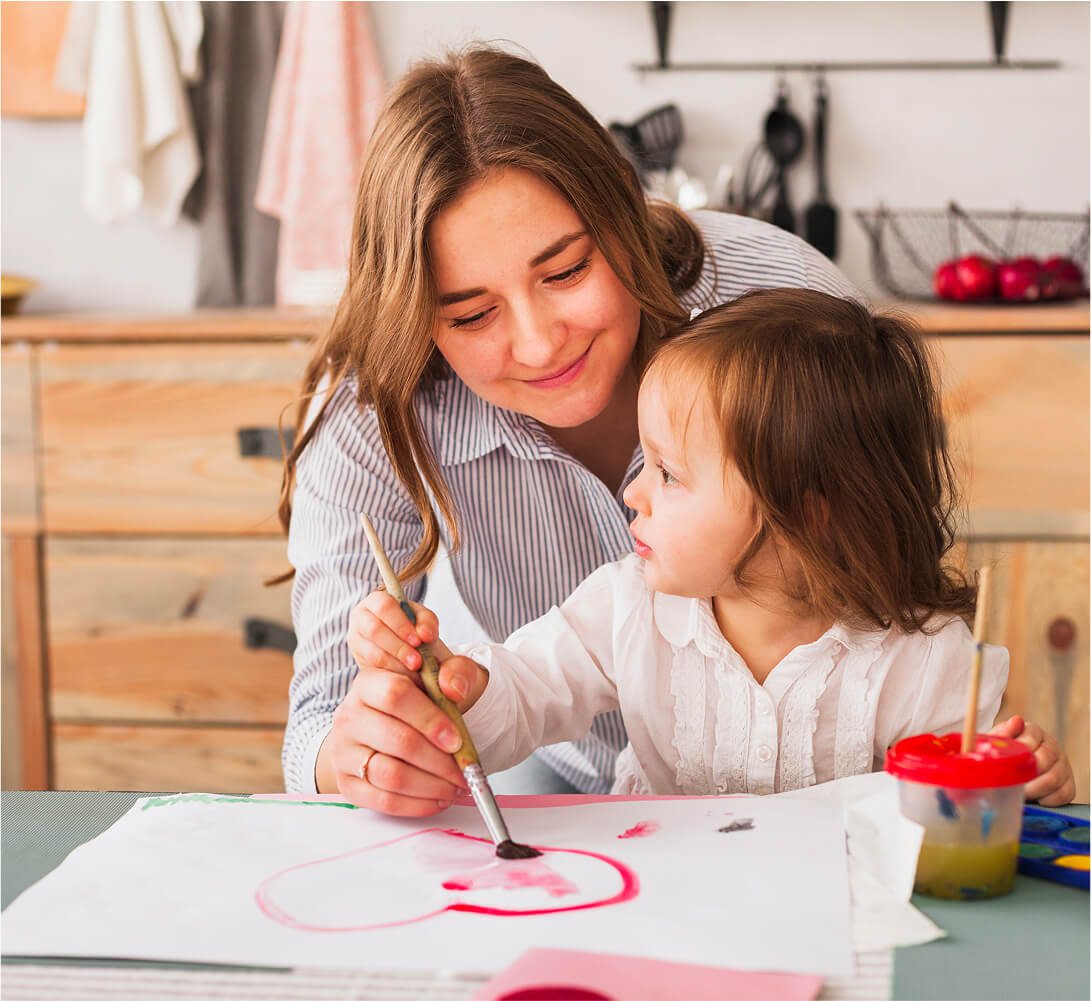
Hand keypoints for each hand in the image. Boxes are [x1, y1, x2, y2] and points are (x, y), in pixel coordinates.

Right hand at [313, 590, 485, 815]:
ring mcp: (343, 751)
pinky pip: (383, 800)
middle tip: (465, 771)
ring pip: (391, 774)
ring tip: (456, 786)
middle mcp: (349, 715)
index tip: (457, 741)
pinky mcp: (346, 783)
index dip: (430, 719)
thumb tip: (453, 687)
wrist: (393, 726)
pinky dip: (417, 804)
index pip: (396, 694)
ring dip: (431, 785)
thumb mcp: (443, 677)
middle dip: (438, 761)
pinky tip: (438, 799)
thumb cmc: (422, 701)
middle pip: (397, 740)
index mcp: (369, 682)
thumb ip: (457, 673)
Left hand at [988, 715, 1075, 805]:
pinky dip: (1048, 800)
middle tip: (1012, 782)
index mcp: (1033, 732)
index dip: (1022, 748)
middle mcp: (1051, 746)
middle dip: (1028, 772)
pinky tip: (1035, 800)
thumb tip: (1016, 721)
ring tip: (1019, 794)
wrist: (1009, 770)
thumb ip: (1002, 733)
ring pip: (1054, 778)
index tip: (1010, 760)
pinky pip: (1064, 794)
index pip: (1032, 736)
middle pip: (1046, 758)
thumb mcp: (996, 742)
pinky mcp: (1068, 784)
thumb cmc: (1001, 754)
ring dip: (1035, 789)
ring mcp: (1062, 765)